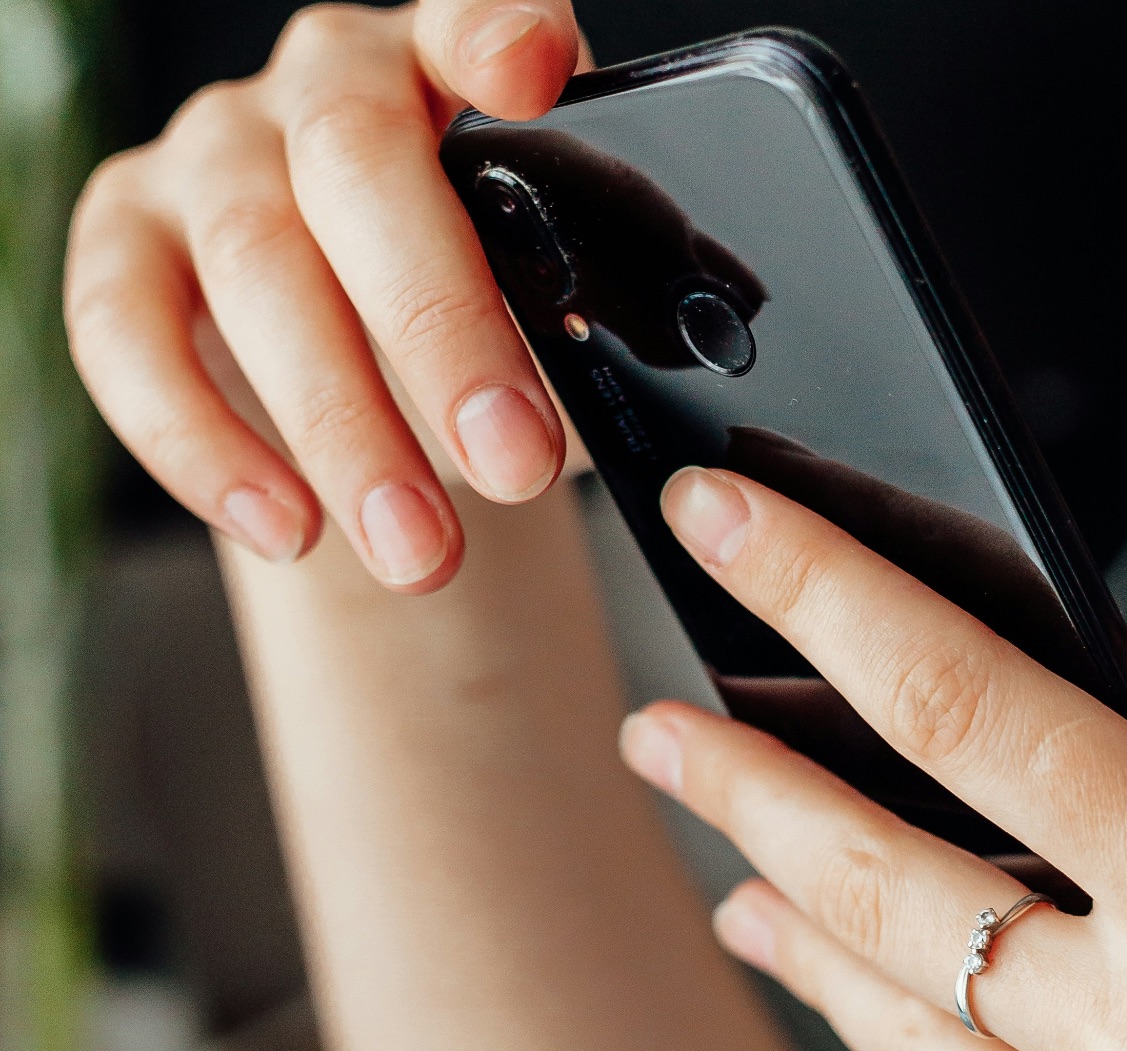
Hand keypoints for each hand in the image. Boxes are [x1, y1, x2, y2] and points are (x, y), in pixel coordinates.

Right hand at [65, 0, 582, 591]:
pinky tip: (289, 528)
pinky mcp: (122, 233)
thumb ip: (591, 308)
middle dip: (442, 331)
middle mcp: (328, 80)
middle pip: (360, 169)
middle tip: (514, 464)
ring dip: (341, 426)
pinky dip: (203, 444)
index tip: (528, 76)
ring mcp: (214, 149)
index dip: (495, 35)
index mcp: (457, 69)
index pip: (476, 17)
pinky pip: (126, 331)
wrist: (381, 371)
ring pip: (256, 264)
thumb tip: (634, 376)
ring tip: (419, 551)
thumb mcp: (558, 302)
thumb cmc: (490, 315)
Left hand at [620, 466, 1126, 1050]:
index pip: (975, 708)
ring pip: (899, 1007)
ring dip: (788, 909)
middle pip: (885, 874)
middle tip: (657, 714)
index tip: (737, 529)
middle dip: (749, 775)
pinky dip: (868, 1035)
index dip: (832, 597)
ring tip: (715, 842)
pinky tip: (834, 996)